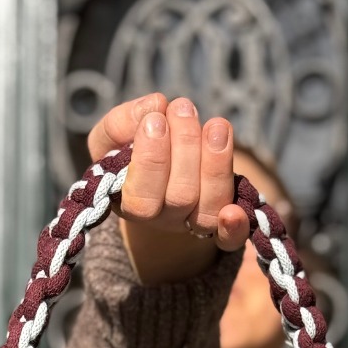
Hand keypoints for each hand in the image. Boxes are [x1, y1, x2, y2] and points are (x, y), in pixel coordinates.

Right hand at [86, 93, 249, 285]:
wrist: (159, 172)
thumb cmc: (129, 152)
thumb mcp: (111, 137)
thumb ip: (120, 123)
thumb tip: (155, 107)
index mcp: (129, 204)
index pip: (141, 200)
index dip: (152, 161)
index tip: (156, 121)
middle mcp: (163, 220)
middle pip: (181, 197)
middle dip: (186, 147)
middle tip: (182, 108)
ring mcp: (193, 224)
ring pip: (209, 208)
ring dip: (216, 164)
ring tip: (216, 125)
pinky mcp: (221, 225)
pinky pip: (230, 240)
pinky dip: (235, 229)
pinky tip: (235, 212)